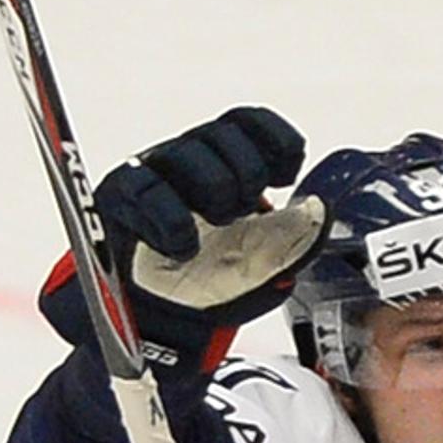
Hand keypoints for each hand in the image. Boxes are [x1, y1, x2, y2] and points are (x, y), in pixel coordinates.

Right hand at [64, 106, 328, 371]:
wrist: (170, 320)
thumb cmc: (218, 279)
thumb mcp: (270, 259)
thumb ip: (301, 235)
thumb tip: (321, 208)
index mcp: (227, 161)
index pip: (249, 122)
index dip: (274, 139)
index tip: (287, 175)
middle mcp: (187, 158)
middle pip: (221, 133)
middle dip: (246, 173)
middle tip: (245, 212)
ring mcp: (152, 174)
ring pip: (185, 154)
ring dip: (215, 191)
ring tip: (219, 225)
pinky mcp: (121, 200)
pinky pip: (145, 191)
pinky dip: (172, 221)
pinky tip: (184, 246)